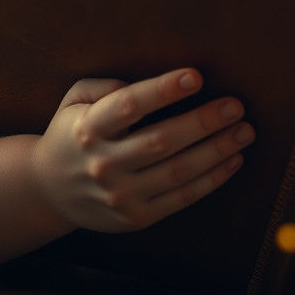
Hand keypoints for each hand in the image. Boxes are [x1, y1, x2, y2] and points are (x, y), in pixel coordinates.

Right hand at [29, 68, 254, 233]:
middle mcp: (104, 163)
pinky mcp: (136, 218)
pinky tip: (233, 160)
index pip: (128, 106)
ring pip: (177, 172)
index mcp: (89, 128)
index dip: (162, 91)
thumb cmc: (73, 132)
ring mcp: (120, 195)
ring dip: (216, 150)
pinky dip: (211, 180)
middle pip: (161, 141)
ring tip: (244, 131)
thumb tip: (147, 84)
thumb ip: (106, 85)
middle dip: (203, 122)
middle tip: (235, 106)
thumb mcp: (75, 100)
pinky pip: (181, 198)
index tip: (195, 76)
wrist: (49, 191)